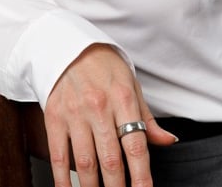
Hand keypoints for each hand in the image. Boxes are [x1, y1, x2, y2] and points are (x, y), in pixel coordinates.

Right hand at [44, 43, 177, 186]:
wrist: (71, 48)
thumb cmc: (105, 67)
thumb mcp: (132, 85)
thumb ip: (147, 118)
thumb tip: (168, 140)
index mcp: (123, 98)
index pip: (135, 144)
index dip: (141, 174)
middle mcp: (99, 107)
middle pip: (110, 159)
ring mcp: (75, 114)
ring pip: (85, 163)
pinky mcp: (54, 118)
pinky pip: (59, 157)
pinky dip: (64, 180)